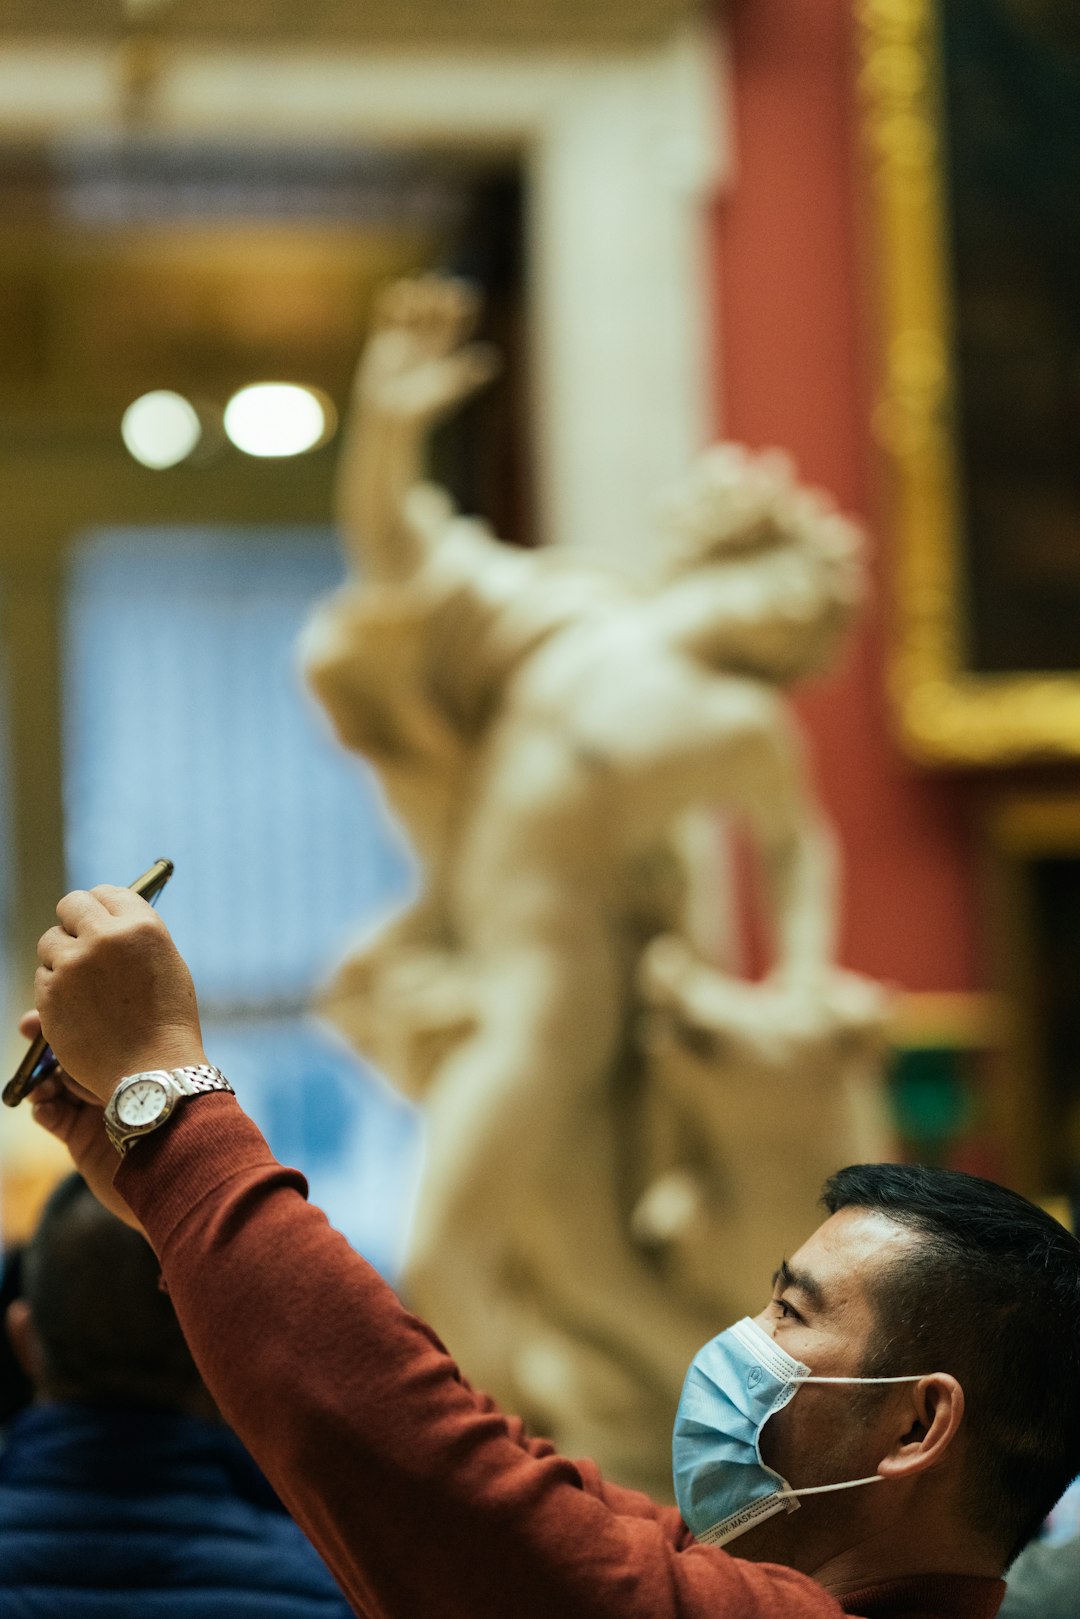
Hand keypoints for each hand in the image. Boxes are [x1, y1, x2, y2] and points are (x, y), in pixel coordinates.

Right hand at [19, 1012, 145, 1234]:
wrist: (175, 1168)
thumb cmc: (167, 1109)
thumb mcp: (139, 1071)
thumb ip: (108, 1051)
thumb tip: (74, 1025)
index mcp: (130, 1059)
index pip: (90, 1036)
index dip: (63, 1026)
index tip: (38, 1018)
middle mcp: (110, 1082)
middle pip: (68, 1056)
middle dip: (45, 1047)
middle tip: (28, 1030)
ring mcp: (94, 1111)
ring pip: (55, 1086)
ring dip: (41, 1080)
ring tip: (41, 1084)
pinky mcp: (81, 1140)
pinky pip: (54, 1118)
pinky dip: (45, 1110)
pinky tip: (46, 1109)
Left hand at [36, 886, 206, 1103]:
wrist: (151, 1069)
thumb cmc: (167, 1020)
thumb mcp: (166, 964)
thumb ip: (135, 936)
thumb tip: (107, 919)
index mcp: (142, 926)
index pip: (107, 892)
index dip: (101, 905)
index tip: (98, 918)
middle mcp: (106, 937)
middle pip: (71, 904)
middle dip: (73, 920)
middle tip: (81, 940)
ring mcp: (74, 964)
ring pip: (51, 941)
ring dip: (62, 956)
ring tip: (85, 985)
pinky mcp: (51, 992)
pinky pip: (43, 975)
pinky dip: (55, 988)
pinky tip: (79, 1008)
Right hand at [355, 275, 499, 426]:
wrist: (388, 419)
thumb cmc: (421, 410)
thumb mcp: (447, 389)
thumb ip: (468, 373)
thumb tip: (493, 359)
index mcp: (445, 354)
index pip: (457, 325)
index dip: (462, 310)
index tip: (465, 296)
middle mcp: (425, 344)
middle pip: (435, 314)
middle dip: (438, 298)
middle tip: (443, 283)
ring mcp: (403, 341)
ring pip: (411, 311)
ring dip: (415, 297)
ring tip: (419, 285)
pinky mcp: (382, 343)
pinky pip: (385, 317)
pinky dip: (389, 303)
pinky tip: (395, 290)